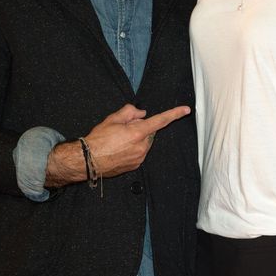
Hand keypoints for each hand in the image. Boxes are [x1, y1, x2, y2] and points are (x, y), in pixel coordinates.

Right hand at [46, 103, 189, 185]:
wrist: (89, 160)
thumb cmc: (99, 139)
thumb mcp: (113, 119)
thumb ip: (130, 112)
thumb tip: (142, 114)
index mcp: (138, 132)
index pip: (160, 121)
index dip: (174, 114)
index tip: (186, 110)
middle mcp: (142, 146)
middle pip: (148, 132)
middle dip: (140, 128)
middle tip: (123, 129)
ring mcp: (139, 157)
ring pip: (144, 143)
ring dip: (136, 139)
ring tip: (117, 141)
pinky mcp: (135, 165)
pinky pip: (139, 153)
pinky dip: (132, 149)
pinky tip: (118, 149)